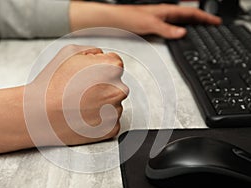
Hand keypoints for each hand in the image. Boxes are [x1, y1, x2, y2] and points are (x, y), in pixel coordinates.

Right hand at [0, 45, 127, 159]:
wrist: (39, 114)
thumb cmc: (52, 84)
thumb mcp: (70, 52)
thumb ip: (93, 50)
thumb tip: (102, 56)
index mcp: (113, 67)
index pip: (115, 63)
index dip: (99, 67)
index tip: (87, 74)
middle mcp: (119, 89)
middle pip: (115, 84)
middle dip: (102, 85)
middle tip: (80, 90)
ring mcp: (115, 111)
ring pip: (113, 103)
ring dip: (101, 103)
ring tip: (79, 104)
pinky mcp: (110, 129)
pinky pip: (110, 121)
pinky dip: (100, 120)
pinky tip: (83, 116)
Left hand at [70, 2, 220, 38]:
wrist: (116, 19)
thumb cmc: (129, 17)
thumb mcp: (150, 24)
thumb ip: (167, 29)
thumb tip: (182, 33)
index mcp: (167, 10)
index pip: (191, 12)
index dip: (205, 17)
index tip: (215, 21)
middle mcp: (164, 13)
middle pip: (188, 16)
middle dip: (202, 20)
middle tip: (212, 25)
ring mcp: (160, 19)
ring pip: (181, 20)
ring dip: (192, 24)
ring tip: (202, 28)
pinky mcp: (154, 25)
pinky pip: (172, 26)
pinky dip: (181, 29)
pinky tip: (180, 33)